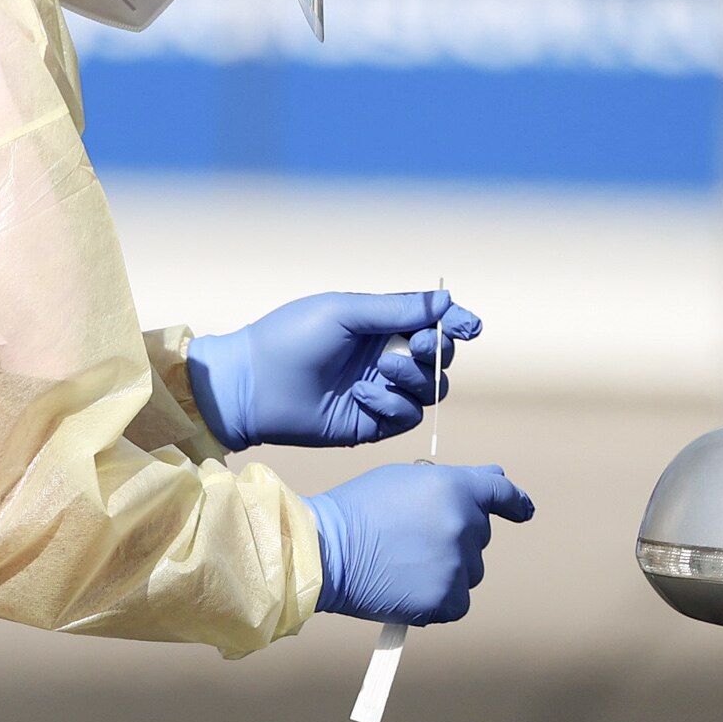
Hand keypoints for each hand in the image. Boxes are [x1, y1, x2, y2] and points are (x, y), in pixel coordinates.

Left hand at [186, 290, 479, 450]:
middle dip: (436, 351)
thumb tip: (447, 299)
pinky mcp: (372, 422)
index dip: (456, 324)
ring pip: (430, 389)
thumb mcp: (344, 312)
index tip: (469, 327)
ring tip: (383, 369)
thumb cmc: (290, 337)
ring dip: (415, 377)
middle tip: (417, 346)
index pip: (431, 323)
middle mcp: (384, 356)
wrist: (253, 386)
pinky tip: (362, 395)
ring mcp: (380, 391)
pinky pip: (407, 416)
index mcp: (377, 324)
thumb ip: (397, 309)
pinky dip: (392, 404)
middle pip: (438, 357)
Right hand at [306, 462, 534, 623]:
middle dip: (455, 535)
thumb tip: (496, 479)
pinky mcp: (448, 600)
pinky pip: (457, 600)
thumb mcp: (403, 479)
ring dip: (446, 567)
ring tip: (401, 562)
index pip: (500, 494)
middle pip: (479, 534)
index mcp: (453, 488)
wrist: (325, 551)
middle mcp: (464, 525)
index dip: (515, 503)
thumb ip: (453, 481)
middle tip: (410, 536)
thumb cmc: (357, 510)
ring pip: (469, 569)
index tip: (524, 511)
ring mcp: (458, 566)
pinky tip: (406, 585)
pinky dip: (437, 596)